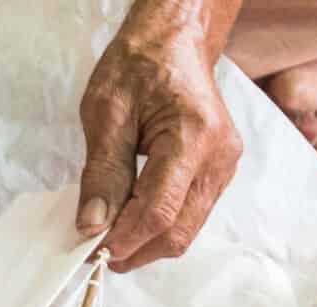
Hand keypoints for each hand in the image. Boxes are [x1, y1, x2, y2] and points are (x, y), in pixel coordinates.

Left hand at [75, 0, 241, 270]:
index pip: (159, 211)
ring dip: (146, 242)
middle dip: (135, 250)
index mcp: (193, 135)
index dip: (124, 239)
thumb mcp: (107, 112)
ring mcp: (224, 167)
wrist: (173, 44)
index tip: (91, 251)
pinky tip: (131, 216)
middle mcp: (219, 157)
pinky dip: (159, 226)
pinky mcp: (219, 173)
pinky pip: (190, 216)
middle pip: (177, 232)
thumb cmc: (140, 66)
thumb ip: (102, 172)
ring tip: (110, 234)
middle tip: (96, 250)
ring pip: (185, 230)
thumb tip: (93, 225)